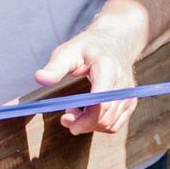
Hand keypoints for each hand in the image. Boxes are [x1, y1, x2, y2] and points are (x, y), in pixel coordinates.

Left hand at [34, 21, 140, 135]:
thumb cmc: (88, 48)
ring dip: (89, 125)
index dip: (84, 118)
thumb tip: (40, 78)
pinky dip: (99, 125)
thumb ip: (55, 66)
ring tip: (74, 111)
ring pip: (109, 123)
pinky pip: (115, 124)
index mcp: (107, 69)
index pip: (101, 102)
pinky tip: (87, 114)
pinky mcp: (129, 102)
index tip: (65, 118)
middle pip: (104, 117)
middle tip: (65, 116)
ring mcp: (128, 94)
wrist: (113, 43)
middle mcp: (122, 84)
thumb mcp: (68, 51)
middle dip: (82, 123)